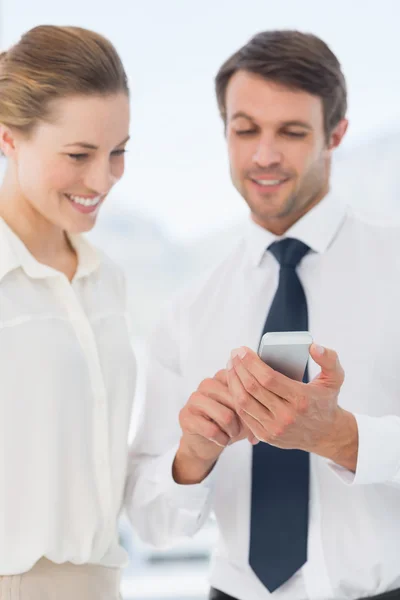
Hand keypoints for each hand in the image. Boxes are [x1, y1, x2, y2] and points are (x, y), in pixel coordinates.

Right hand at [174, 370, 258, 483]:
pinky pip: (211, 430)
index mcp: (223, 376)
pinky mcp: (186, 415)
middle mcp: (207, 383)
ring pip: (225, 416)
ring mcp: (194, 398)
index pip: (243, 383)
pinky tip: (222, 440)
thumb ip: (256, 403)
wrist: (205, 442)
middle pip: (236, 400)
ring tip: (232, 434)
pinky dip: (222, 439)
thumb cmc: (230, 423)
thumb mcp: (246, 412)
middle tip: (243, 430)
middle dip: (244, 420)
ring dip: (233, 431)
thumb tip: (270, 404)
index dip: (252, 403)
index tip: (255, 415)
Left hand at [227, 344, 357, 469]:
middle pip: (253, 388)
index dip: (251, 363)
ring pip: (244, 402)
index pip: (268, 378)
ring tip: (230, 366)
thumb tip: (314, 347)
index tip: (242, 350)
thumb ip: (329, 359)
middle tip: (234, 354)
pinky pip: (244, 415)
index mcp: (301, 399)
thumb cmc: (325, 401)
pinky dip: (235, 397)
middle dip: (239, 368)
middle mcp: (287, 416)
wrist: (326, 434)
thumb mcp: (335, 378)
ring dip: (233, 381)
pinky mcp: (266, 436)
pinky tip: (233, 383)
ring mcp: (275, 428)